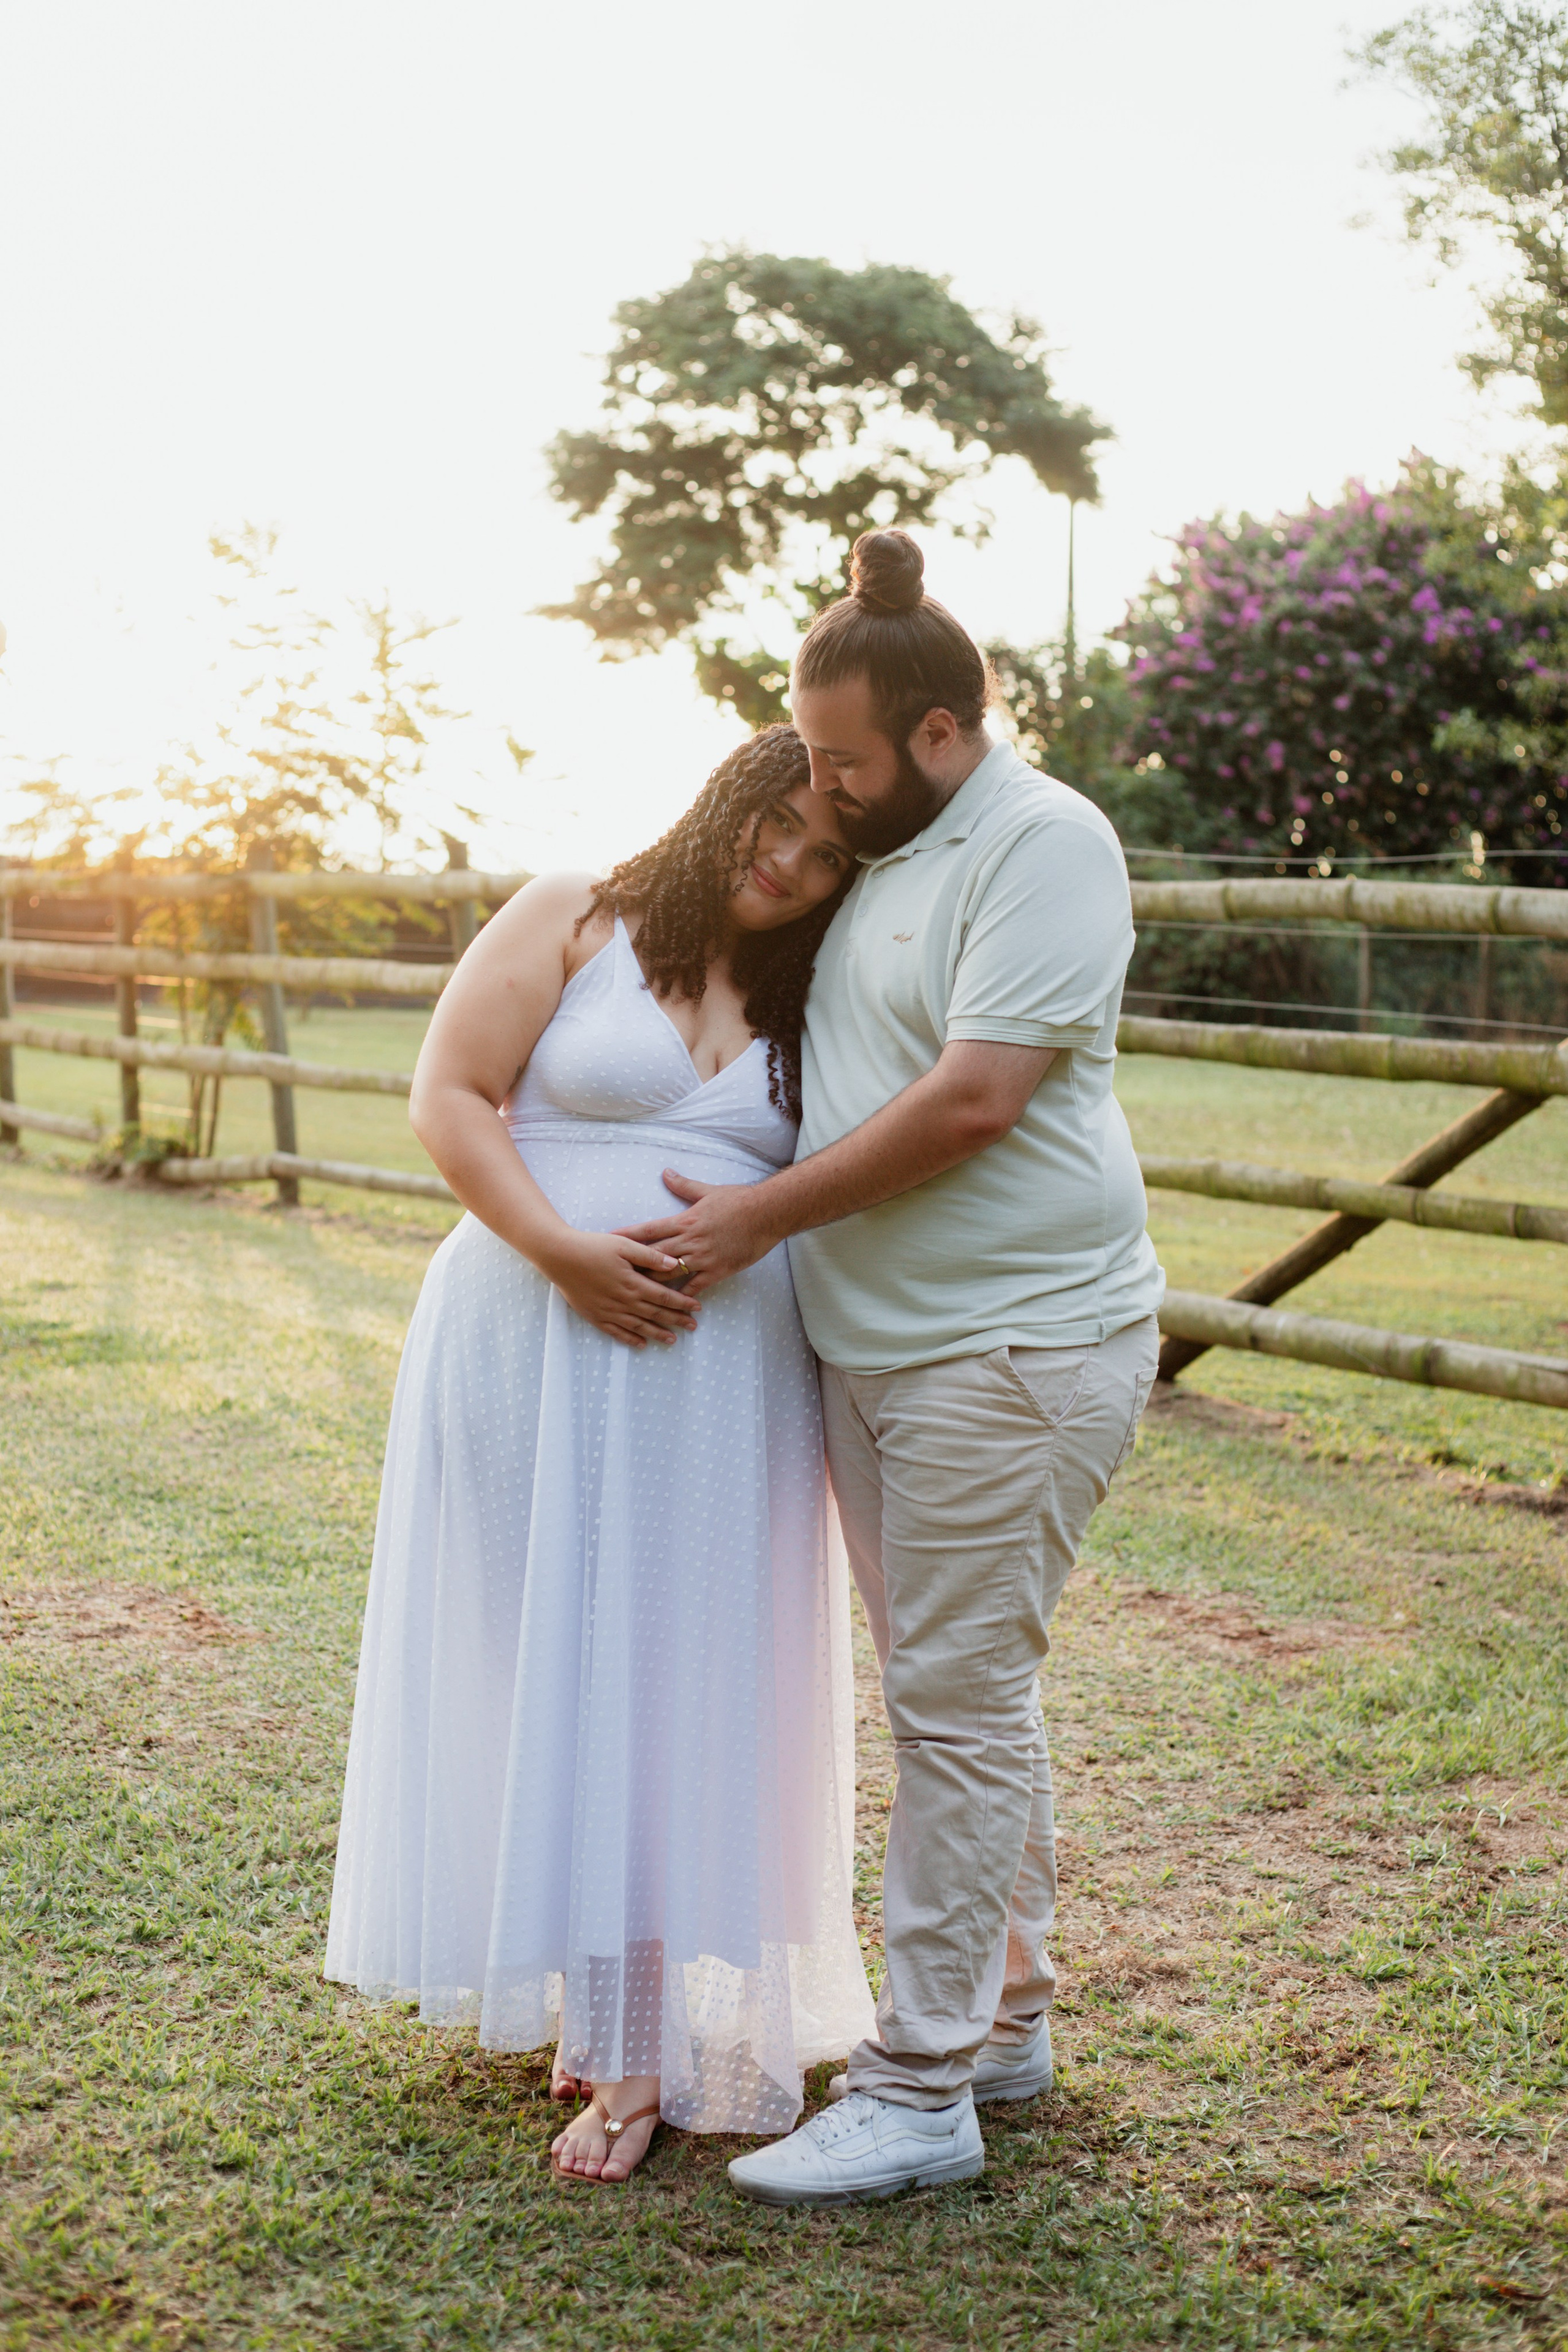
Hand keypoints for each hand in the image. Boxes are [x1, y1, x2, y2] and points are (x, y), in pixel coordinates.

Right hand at [545, 1230, 701, 1347]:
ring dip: (658, 1333)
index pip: (664, 1296)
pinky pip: (616, 1332)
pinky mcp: (595, 1315)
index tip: (697, 1308)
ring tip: (673, 1340)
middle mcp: (623, 1300)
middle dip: (676, 1320)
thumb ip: (650, 1256)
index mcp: (633, 1282)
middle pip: (655, 1314)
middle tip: (693, 1327)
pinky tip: (641, 1344)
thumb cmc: (592, 1246)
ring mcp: (609, 1311)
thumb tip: (675, 1264)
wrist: (560, 1257)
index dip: (682, 1303)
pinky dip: (630, 1339)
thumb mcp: (624, 1244)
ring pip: (639, 1326)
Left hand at [615, 1171, 777, 1295]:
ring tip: (633, 1293)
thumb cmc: (739, 1200)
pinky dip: (682, 1297)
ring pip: (670, 1274)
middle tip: (613, 1273)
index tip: (609, 1240)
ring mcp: (703, 1258)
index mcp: (685, 1221)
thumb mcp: (708, 1191)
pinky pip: (695, 1287)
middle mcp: (690, 1241)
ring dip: (652, 1283)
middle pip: (654, 1255)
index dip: (628, 1235)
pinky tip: (670, 1306)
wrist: (767, 1214)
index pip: (649, 1230)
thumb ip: (684, 1186)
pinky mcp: (717, 1271)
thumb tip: (666, 1173)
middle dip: (633, 1265)